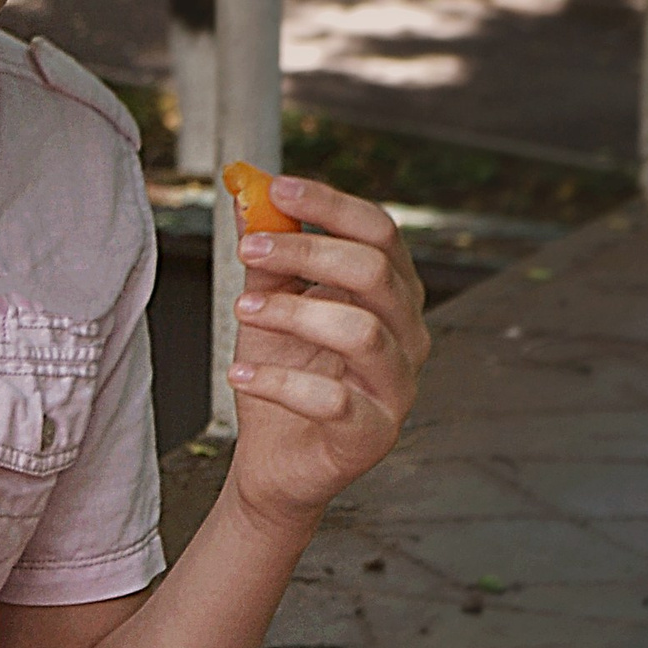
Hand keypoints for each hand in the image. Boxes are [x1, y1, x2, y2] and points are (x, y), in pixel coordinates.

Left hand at [224, 175, 431, 529]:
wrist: (273, 458)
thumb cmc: (283, 374)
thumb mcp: (268, 305)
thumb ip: (267, 256)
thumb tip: (245, 195)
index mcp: (392, 293)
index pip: (380, 231)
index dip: (330, 205)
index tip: (275, 189)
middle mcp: (408, 334)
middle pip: (374, 273)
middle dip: (305, 253)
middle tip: (247, 250)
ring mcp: (397, 386)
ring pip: (359, 332)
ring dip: (292, 313)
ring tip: (241, 310)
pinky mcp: (373, 433)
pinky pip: (333, 400)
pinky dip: (279, 381)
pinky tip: (240, 372)